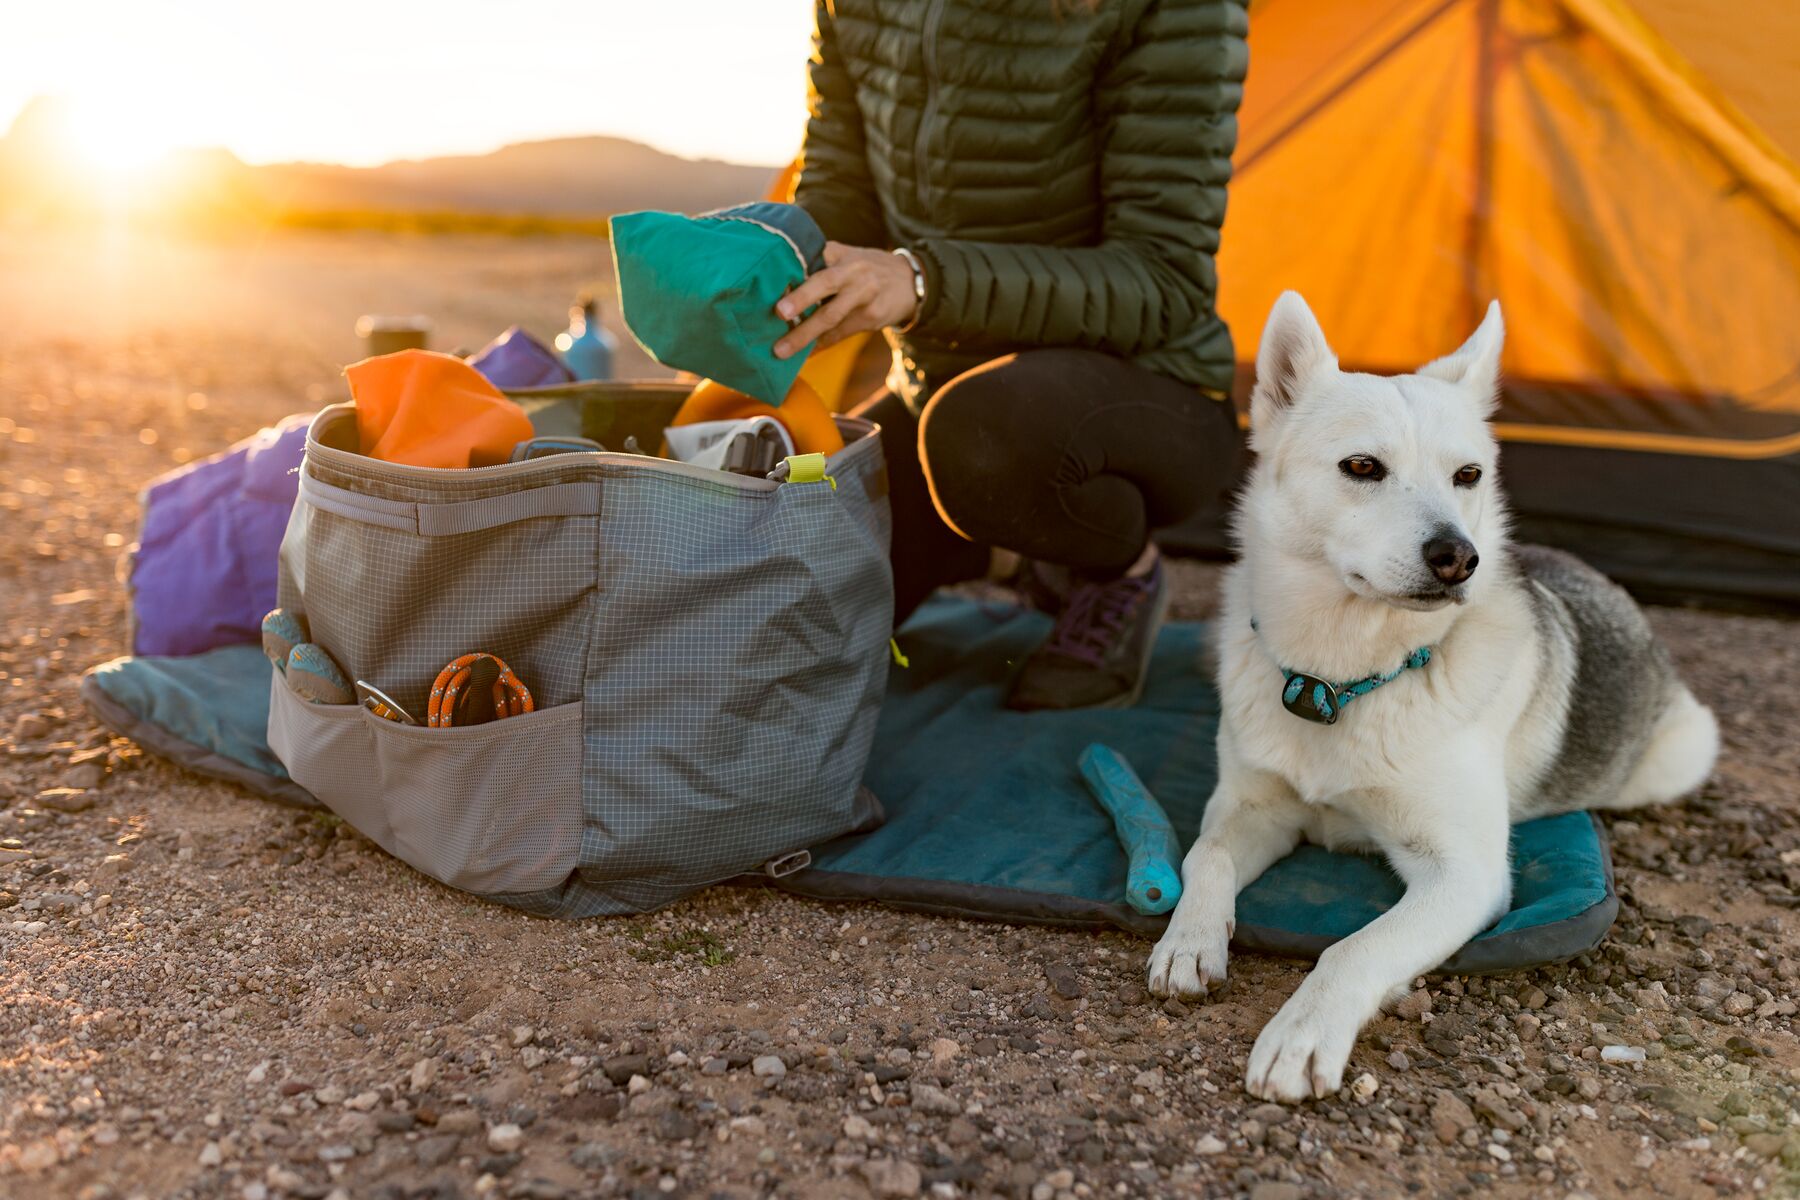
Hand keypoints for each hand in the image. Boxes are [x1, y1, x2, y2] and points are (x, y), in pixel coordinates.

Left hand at [773, 242, 917, 358]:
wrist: (910, 281)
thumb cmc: (867, 268)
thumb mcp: (848, 255)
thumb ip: (820, 262)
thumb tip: (781, 282)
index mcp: (841, 254)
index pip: (813, 259)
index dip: (792, 272)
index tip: (770, 286)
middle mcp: (853, 271)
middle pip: (824, 283)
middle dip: (801, 298)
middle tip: (779, 313)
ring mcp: (864, 295)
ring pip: (831, 316)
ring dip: (805, 335)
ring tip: (781, 350)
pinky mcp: (871, 317)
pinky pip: (840, 334)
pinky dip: (820, 345)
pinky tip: (805, 354)